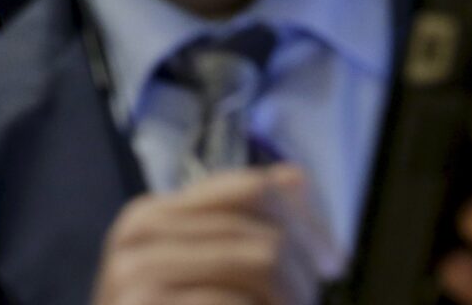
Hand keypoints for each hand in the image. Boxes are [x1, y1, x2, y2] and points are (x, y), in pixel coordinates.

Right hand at [92, 164, 335, 304]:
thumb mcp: (204, 273)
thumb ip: (244, 228)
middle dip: (304, 274)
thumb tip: (296, 179)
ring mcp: (138, 276)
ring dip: (290, 300)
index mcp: (151, 216)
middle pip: (264, 231)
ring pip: (261, 262)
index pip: (250, 189)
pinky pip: (238, 304)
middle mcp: (139, 236)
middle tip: (308, 304)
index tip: (332, 261)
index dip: (306, 223)